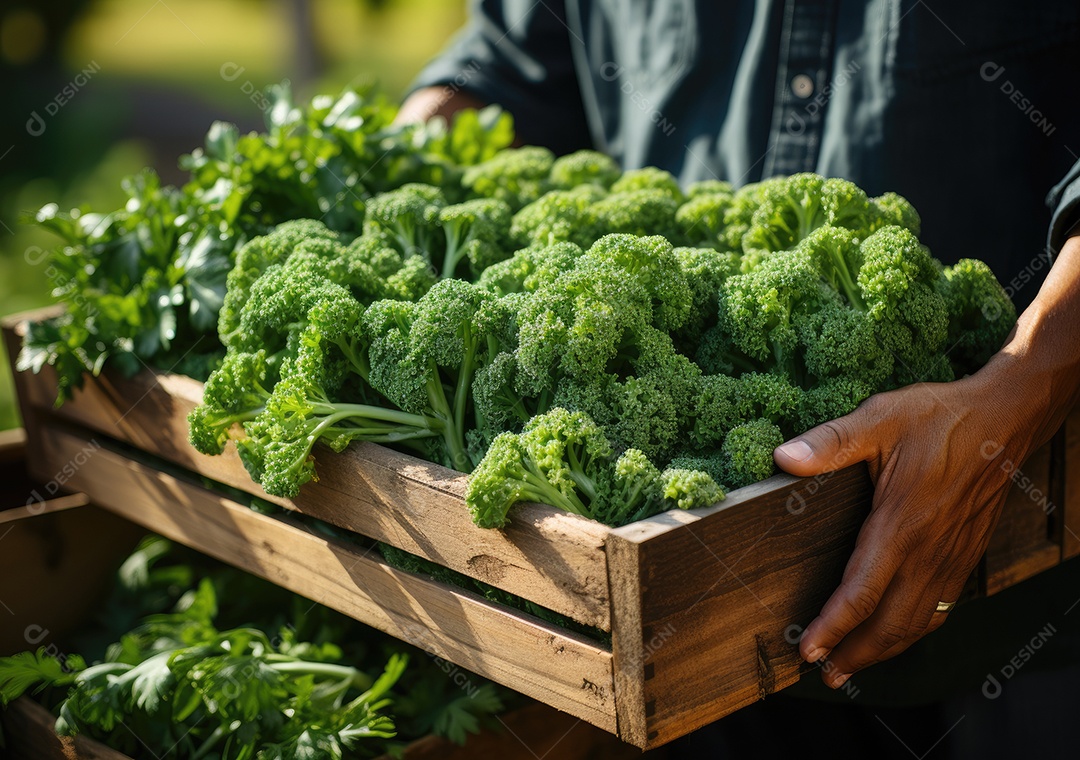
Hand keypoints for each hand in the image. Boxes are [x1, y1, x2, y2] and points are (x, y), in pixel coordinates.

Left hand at [774, 233, 1079, 687]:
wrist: (1006, 418)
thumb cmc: (941, 417)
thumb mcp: (880, 419)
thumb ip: (830, 442)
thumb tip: (783, 457)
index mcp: (900, 525)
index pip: (861, 593)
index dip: (832, 627)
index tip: (807, 650)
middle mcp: (928, 552)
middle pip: (889, 623)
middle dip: (855, 655)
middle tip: (823, 674)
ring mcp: (951, 557)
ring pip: (918, 623)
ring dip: (884, 651)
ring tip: (852, 668)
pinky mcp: (966, 554)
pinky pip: (940, 608)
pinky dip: (915, 632)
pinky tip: (900, 635)